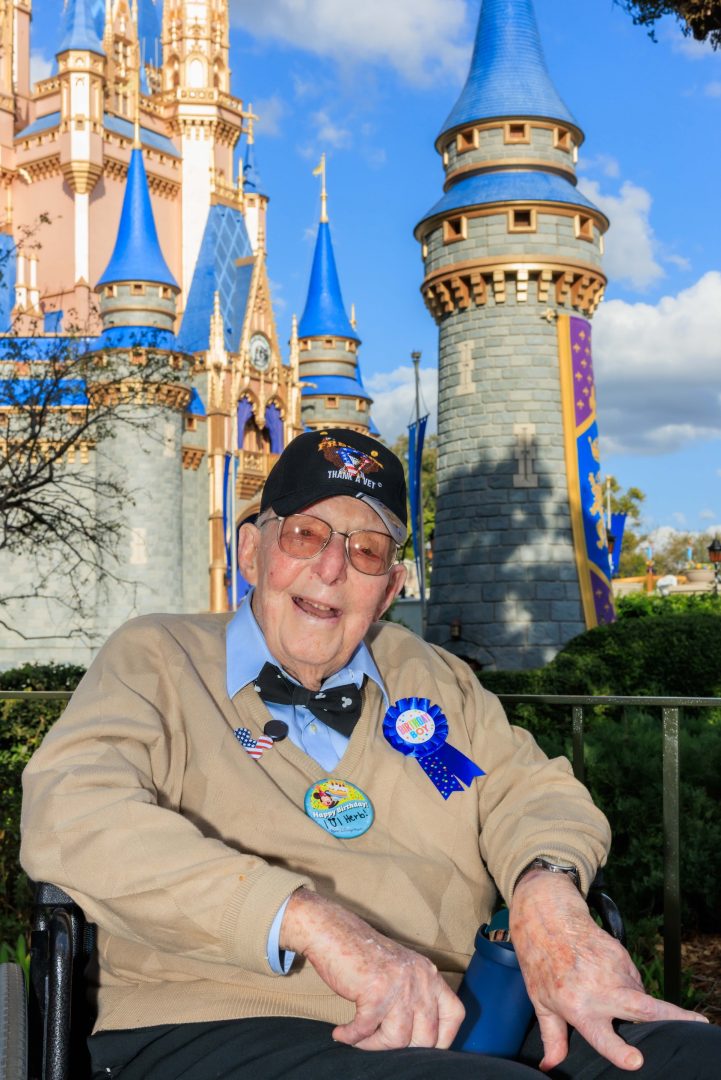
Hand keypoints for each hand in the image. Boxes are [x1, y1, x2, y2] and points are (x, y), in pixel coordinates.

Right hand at [280, 887, 464, 1050]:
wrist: (333, 930)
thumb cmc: (362, 954)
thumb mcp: (401, 971)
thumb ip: (416, 996)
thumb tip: (421, 1041)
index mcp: (429, 974)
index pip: (454, 1015)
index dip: (441, 1039)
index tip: (418, 1046)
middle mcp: (420, 979)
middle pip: (426, 1038)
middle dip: (401, 1048)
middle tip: (378, 1041)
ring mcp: (399, 985)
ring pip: (398, 1040)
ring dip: (374, 1045)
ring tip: (358, 1037)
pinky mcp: (375, 992)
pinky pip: (366, 1031)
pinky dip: (351, 1037)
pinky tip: (341, 1033)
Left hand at [509, 870, 708, 1071]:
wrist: (549, 918)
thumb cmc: (542, 962)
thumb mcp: (542, 1002)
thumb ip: (553, 1037)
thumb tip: (551, 1066)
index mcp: (579, 1007)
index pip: (603, 1036)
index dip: (619, 1051)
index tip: (636, 1061)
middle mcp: (601, 990)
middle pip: (644, 1008)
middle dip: (672, 1017)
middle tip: (695, 1023)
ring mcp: (615, 971)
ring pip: (639, 996)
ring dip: (634, 1002)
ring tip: (605, 992)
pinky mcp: (622, 955)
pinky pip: (633, 979)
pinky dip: (626, 985)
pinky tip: (606, 977)